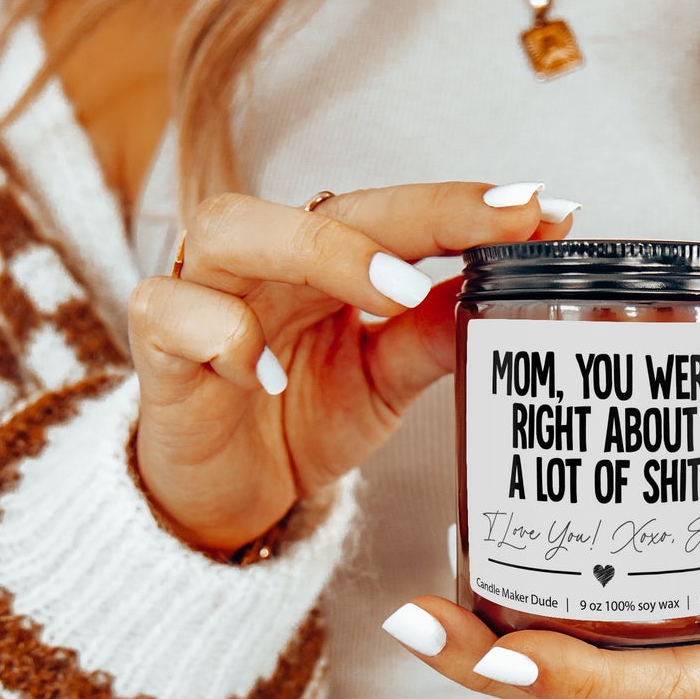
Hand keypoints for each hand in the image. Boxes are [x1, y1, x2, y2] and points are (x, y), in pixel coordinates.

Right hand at [130, 182, 572, 551]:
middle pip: (327, 206)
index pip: (397, 215)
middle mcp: (265, 258)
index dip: (466, 209)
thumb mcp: (384, 377)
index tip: (542, 208)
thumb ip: (436, 331)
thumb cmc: (300, 415)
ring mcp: (204, 291)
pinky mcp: (157, 343)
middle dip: (418, 214)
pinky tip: (261, 374)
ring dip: (322, 253)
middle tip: (498, 230)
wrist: (228, 492)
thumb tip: (516, 285)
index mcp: (325, 257)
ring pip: (234, 227)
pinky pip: (172, 311)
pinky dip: (222, 336)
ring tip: (396, 294)